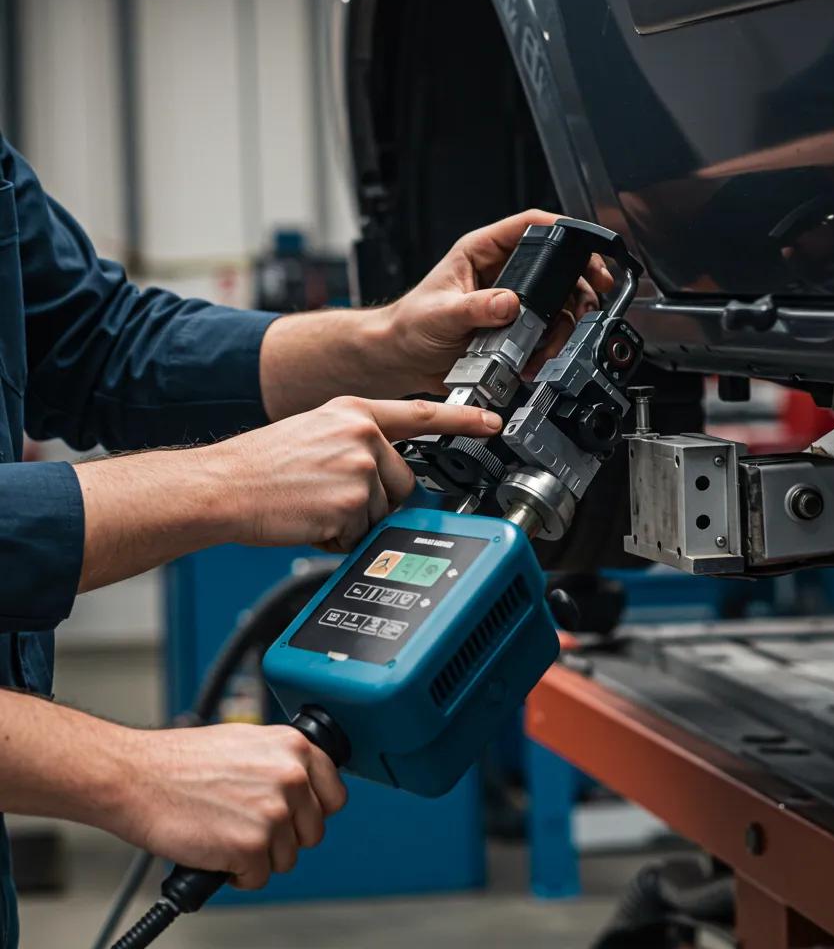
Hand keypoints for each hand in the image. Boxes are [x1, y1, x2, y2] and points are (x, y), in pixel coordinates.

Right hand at [117, 724, 346, 889]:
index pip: (335, 794)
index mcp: (294, 746)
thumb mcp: (247, 743)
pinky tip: (216, 852)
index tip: (296, 818)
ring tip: (227, 835)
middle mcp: (292, 776)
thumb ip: (280, 763)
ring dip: (259, 856)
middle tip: (249, 828)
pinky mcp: (252, 845)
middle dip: (284, 837)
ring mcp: (274, 811)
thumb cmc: (181, 761)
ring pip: (287, 857)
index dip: (313, 811)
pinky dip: (237, 875)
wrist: (138, 777)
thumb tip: (302, 787)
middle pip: (313, 831)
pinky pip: (259, 877)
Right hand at [201, 396, 501, 552]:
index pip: (420, 413)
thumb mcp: (316, 432)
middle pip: (403, 483)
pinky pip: (362, 536)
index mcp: (355, 412)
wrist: (223, 486)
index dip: (462, 418)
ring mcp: (360, 469)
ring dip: (355, 522)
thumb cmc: (262, 465)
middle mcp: (363, 436)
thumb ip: (359, 443)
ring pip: (383, 513)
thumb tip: (389, 474)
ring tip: (315, 506)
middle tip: (330, 497)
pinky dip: (338, 539)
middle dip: (375, 501)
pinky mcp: (353, 503)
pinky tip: (310, 520)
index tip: (492, 422)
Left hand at [381, 209, 614, 394]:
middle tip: (590, 299)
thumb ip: (475, 308)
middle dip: (578, 284)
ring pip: (556, 304)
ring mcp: (511, 303)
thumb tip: (509, 303)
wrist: (402, 360)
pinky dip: (548, 348)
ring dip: (563, 325)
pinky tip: (535, 359)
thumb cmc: (410, 326)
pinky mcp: (513, 330)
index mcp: (482, 253)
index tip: (584, 246)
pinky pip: (544, 334)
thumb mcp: (441, 313)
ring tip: (551, 345)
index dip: (563, 229)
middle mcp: (501, 274)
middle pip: (556, 267)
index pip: (530, 226)